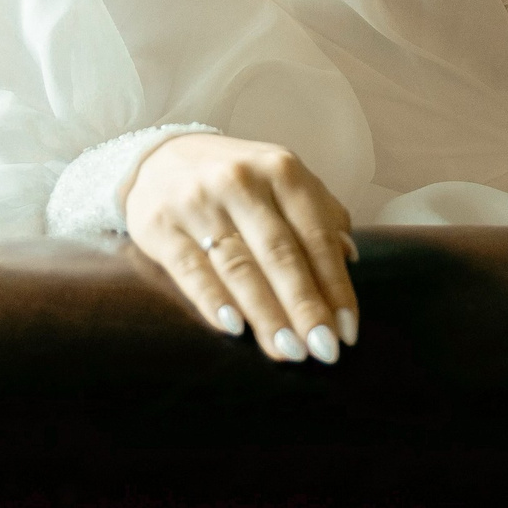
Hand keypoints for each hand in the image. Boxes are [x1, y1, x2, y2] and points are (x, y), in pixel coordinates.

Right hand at [124, 133, 358, 363]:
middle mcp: (241, 182)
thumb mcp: (283, 181)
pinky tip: (234, 329)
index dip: (335, 286)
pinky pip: (190, 270)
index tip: (348, 330)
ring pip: (239, 267)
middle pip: (280, 254)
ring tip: (287, 351)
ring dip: (266, 314)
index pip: (316, 236)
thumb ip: (320, 214)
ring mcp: (198, 203)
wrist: (159, 157)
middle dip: (305, 307)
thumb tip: (349, 257)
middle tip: (324, 350)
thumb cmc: (239, 180)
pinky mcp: (161, 226)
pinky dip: (214, 301)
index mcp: (281, 170)